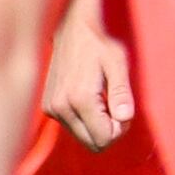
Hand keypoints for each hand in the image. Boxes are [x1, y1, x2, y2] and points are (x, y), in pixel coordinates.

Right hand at [39, 12, 131, 151]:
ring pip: (84, 138)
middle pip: (93, 144)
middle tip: (115, 106)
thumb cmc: (98, 44)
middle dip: (110, 131)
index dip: (120, 129)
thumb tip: (125, 118)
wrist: (71, 30)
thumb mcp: (117, 63)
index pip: (105, 139)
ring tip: (102, 99)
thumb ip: (121, 93)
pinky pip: (74, 128)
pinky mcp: (48, 107)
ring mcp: (52, 109)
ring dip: (98, 126)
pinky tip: (88, 97)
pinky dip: (86, 120)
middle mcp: (61, 108)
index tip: (123, 107)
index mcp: (79, 98)